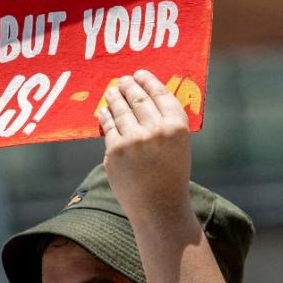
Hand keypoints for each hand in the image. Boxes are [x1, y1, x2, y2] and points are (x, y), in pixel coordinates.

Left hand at [96, 70, 193, 222]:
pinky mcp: (114, 151)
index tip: (140, 74)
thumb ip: (165, 123)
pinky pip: (108, 126)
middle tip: (122, 80)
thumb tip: (144, 97)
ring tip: (111, 91)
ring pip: (120, 110)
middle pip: (137, 98)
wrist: (159, 208)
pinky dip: (105, 116)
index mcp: (177, 127)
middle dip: (128, 86)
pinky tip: (104, 111)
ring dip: (114, 97)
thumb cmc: (170, 176)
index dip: (148, 81)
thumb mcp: (178, 146)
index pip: (160, 94)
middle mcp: (156, 130)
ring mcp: (133, 140)